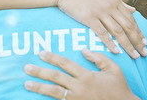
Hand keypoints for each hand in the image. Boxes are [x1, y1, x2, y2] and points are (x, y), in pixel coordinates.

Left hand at [24, 50, 139, 99]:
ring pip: (54, 92)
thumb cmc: (119, 88)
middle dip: (40, 72)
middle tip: (27, 67)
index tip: (41, 53)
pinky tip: (38, 98)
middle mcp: (79, 87)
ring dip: (39, 87)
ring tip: (27, 84)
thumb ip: (99, 58)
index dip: (52, 57)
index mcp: (87, 76)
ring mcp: (76, 99)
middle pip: (55, 77)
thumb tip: (83, 50)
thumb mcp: (114, 69)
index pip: (65, 63)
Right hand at [58, 0, 146, 58]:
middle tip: (145, 52)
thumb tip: (134, 9)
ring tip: (135, 56)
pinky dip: (110, 43)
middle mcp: (110, 6)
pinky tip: (116, 51)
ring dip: (128, 45)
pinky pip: (102, 32)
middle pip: (128, 26)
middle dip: (138, 41)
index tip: (145, 42)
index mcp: (114, 0)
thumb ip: (119, 2)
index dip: (139, 31)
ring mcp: (100, 12)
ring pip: (118, 31)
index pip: (131, 19)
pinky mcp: (88, 17)